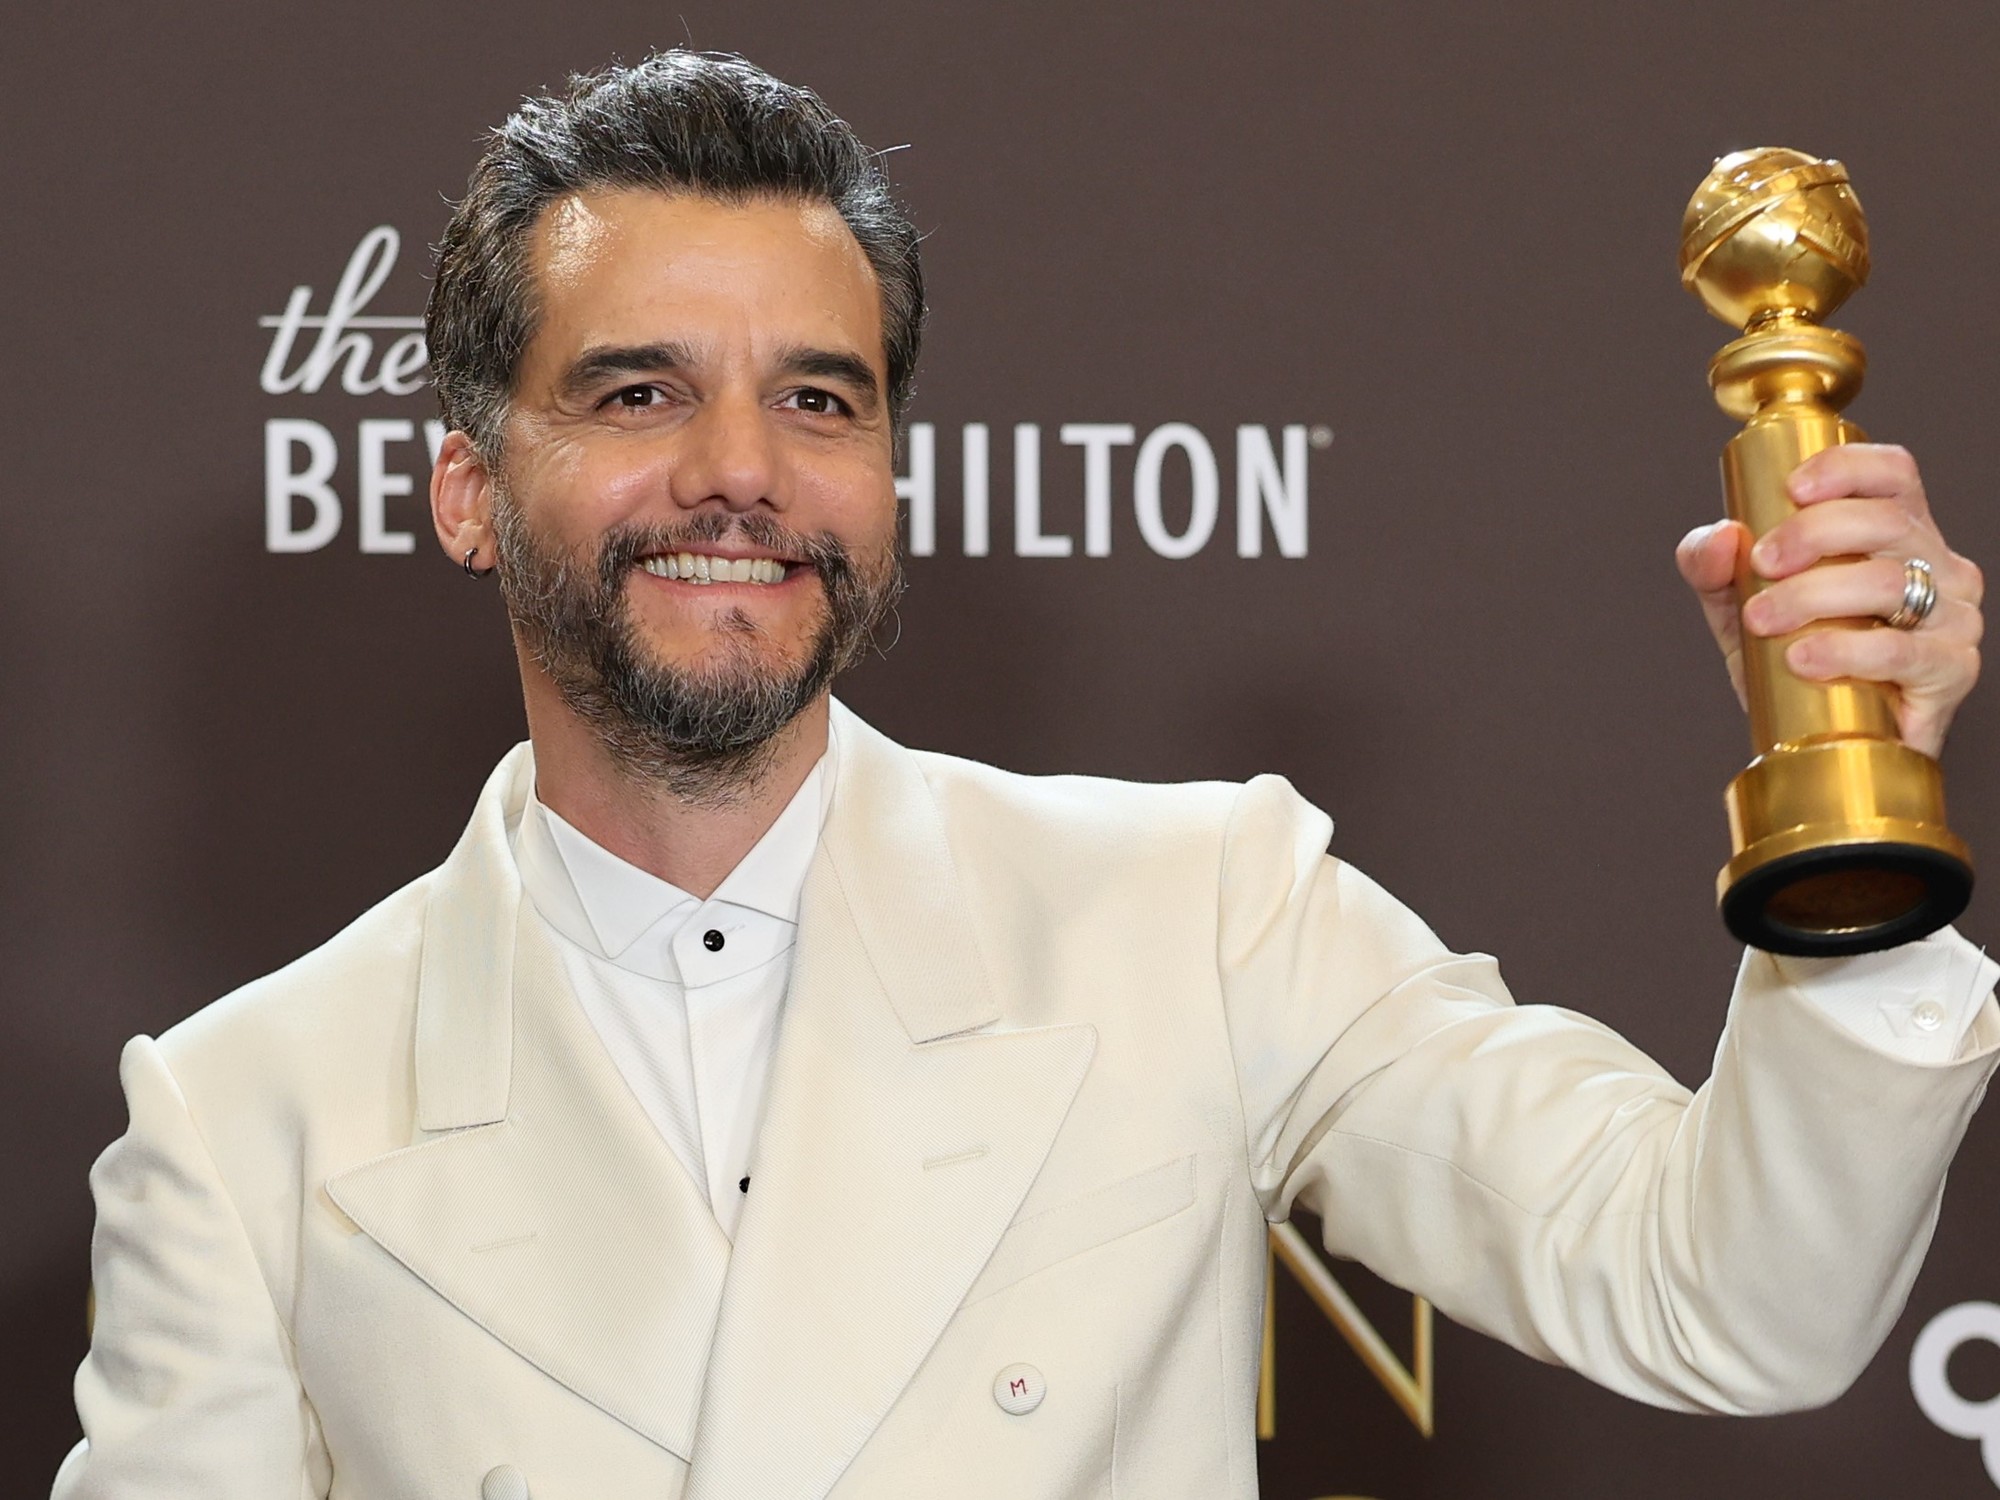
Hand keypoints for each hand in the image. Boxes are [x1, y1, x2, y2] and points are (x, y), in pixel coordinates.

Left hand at [1674, 443, 1982, 758]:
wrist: (1817, 743)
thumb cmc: (1790, 663)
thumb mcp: (1737, 607)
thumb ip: (1713, 568)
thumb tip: (1720, 537)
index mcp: (1897, 534)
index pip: (1894, 473)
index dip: (1847, 467)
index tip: (1792, 489)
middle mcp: (1937, 567)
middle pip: (1887, 521)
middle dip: (1812, 533)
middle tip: (1761, 565)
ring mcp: (1953, 618)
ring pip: (1892, 581)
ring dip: (1815, 594)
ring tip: (1764, 619)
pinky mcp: (1951, 671)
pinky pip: (1904, 651)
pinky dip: (1846, 650)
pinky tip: (1803, 659)